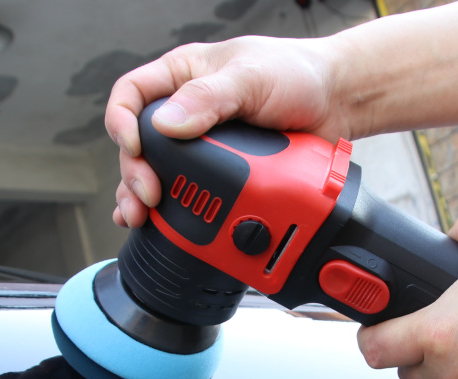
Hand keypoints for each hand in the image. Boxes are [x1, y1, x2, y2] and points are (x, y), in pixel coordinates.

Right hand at [105, 35, 346, 227]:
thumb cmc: (294, 74)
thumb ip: (210, 98)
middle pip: (140, 146)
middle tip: (149, 194)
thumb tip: (168, 124)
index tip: (134, 147)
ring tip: (142, 218)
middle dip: (135, 173)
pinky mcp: (223, 176)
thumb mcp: (250, 76)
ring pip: (158, 174)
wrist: (334, 103)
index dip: (122, 122)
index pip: (132, 95)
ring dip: (144, 199)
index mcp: (183, 78)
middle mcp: (186, 114)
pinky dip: (171, 212)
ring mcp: (203, 149)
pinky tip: (158, 225)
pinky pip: (188, 194)